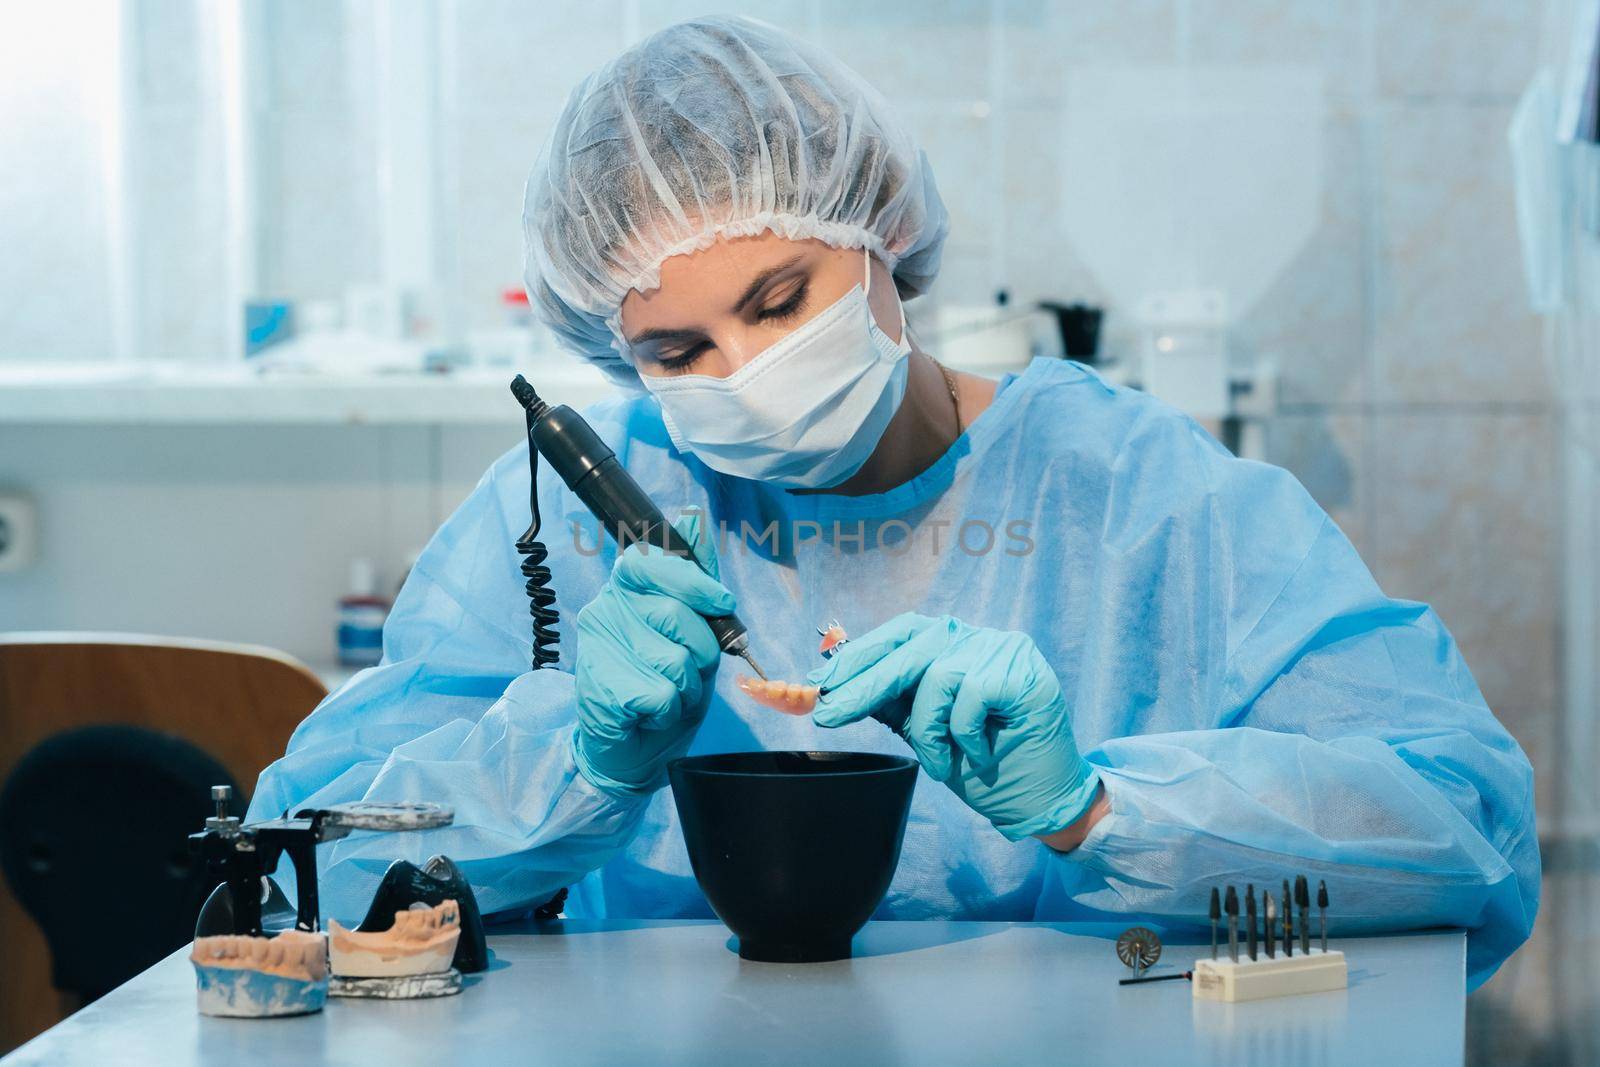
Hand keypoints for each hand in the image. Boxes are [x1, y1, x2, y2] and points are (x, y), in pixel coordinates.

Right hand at [573, 512, 731, 796]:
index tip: (722, 605)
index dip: (693, 583)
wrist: (632, 748)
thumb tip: (693, 516)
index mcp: (627, 589)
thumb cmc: (664, 683)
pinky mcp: (600, 687)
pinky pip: (662, 694)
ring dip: (687, 688)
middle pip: (676, 615)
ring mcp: (598, 648)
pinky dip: (669, 711)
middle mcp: (605, 610)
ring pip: (674, 660)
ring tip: (667, 693)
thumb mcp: (692, 630)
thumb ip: (696, 579)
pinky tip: (650, 713)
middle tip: (687, 671)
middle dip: (701, 652)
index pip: (651, 562)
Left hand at [807, 614, 1100, 841]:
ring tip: (941, 761)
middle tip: (830, 715)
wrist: (1040, 800)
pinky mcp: (1024, 671)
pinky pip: (969, 696)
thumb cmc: (983, 764)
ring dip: (928, 729)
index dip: (858, 656)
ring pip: (937, 676)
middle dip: (864, 685)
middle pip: (910, 648)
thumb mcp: (925, 731)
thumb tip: (835, 685)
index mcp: (954, 644)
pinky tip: (980, 752)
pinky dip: (964, 734)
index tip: (822, 683)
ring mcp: (1004, 648)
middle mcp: (979, 637)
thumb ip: (892, 702)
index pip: (899, 635)